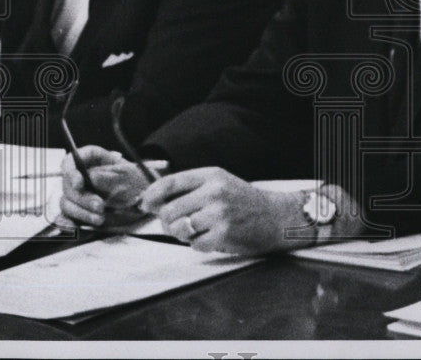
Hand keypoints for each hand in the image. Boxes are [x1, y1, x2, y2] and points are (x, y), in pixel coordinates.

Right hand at [59, 145, 164, 229]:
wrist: (146, 200)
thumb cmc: (138, 181)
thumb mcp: (129, 174)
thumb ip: (109, 175)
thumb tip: (90, 177)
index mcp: (93, 160)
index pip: (72, 160)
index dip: (71, 171)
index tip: (79, 183)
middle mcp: (82, 177)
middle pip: (68, 185)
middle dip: (83, 197)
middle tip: (100, 206)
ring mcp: (79, 195)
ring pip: (67, 203)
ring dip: (82, 212)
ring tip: (100, 219)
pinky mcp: (79, 212)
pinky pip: (65, 217)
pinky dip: (66, 223)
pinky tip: (73, 227)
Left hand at [139, 167, 306, 254]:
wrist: (275, 216)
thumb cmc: (243, 201)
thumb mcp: (219, 183)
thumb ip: (190, 188)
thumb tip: (152, 200)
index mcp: (211, 175)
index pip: (170, 183)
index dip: (152, 195)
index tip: (145, 204)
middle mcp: (214, 191)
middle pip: (169, 210)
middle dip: (168, 221)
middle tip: (179, 224)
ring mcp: (219, 212)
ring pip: (179, 228)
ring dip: (183, 234)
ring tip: (198, 230)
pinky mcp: (224, 233)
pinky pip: (195, 244)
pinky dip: (200, 245)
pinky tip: (213, 237)